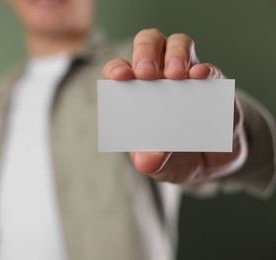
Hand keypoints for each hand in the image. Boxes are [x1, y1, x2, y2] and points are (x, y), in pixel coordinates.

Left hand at [102, 29, 243, 183]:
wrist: (214, 162)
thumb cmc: (177, 157)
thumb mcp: (163, 166)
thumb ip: (153, 162)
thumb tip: (145, 160)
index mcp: (136, 94)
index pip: (119, 71)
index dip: (116, 69)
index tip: (120, 77)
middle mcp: (159, 79)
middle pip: (148, 45)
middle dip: (145, 53)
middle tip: (147, 73)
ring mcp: (186, 77)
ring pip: (178, 44)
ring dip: (175, 54)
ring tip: (176, 76)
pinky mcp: (213, 84)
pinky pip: (209, 69)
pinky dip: (205, 70)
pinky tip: (201, 77)